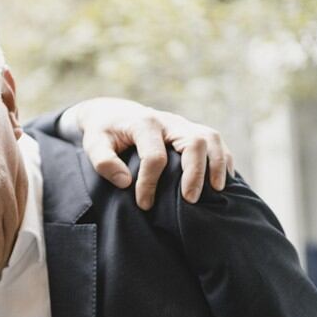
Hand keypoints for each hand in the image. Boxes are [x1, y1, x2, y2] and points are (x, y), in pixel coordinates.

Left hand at [64, 97, 233, 209]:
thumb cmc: (104, 132)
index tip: (143, 204)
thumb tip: (125, 183)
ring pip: (210, 138)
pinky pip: (215, 141)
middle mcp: (168, 121)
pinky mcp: (190, 129)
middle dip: (195, 173)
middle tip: (190, 200)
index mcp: (144, 123)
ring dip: (215, 164)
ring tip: (215, 190)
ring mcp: (183, 124)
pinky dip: (222, 159)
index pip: (154, 156)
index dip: (150, 183)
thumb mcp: (93, 144)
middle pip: (193, 142)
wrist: (113, 113)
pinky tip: (221, 181)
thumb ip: (103, 162)